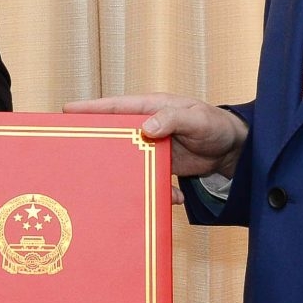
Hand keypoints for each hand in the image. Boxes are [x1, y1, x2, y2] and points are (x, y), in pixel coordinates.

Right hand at [64, 94, 247, 190]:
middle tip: (75, 153)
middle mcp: (147, 126)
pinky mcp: (162, 166)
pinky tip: (170, 196)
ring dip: (124, 173)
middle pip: (115, 134)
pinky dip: (156, 189)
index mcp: (151, 108)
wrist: (234, 150)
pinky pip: (149, 178)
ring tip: (112, 186)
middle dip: (97, 143)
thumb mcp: (196, 119)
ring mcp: (153, 148)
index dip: (92, 109)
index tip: (68, 111)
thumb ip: (172, 119)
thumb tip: (147, 127)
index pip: (116, 106)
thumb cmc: (215, 124)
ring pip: (129, 159)